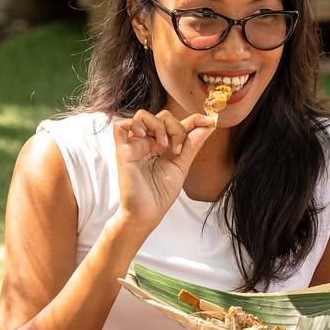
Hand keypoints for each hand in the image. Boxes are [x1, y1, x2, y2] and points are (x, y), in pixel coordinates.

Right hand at [113, 109, 215, 233]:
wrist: (147, 214)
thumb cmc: (161, 194)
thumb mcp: (182, 166)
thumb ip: (193, 144)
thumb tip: (209, 125)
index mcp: (163, 146)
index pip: (177, 123)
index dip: (193, 119)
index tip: (208, 122)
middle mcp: (149, 142)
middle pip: (162, 117)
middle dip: (175, 127)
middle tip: (178, 149)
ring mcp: (135, 145)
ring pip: (142, 115)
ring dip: (157, 125)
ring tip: (162, 144)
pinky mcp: (123, 151)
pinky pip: (120, 126)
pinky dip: (134, 125)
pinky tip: (144, 137)